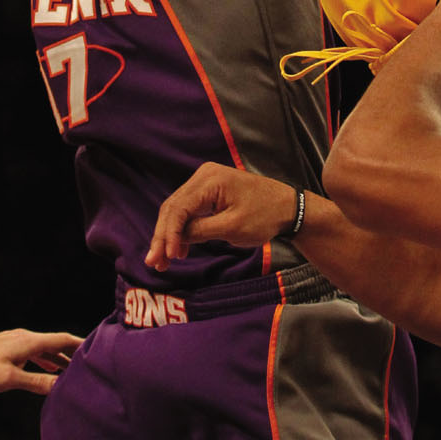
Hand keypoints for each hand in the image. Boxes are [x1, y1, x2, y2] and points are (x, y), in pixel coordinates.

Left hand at [0, 327, 81, 395]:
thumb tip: (59, 385)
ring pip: (44, 348)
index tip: (96, 349)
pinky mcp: (8, 348)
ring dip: (58, 358)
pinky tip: (46, 369)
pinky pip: (34, 352)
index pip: (62, 339)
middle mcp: (26, 337)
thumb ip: (36, 382)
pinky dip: (45, 360)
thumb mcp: (9, 379)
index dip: (80, 344)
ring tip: (71, 370)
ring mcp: (16, 341)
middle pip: (55, 343)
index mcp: (29, 342)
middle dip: (72, 352)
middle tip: (88, 363)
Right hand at [146, 164, 297, 269]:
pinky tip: (179, 251)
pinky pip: (188, 210)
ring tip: (161, 262)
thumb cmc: (263, 216)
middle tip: (154, 263)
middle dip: (163, 236)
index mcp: (209, 180)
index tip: (167, 258)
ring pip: (177, 210)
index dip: (169, 234)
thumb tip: (174, 240)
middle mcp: (203, 176)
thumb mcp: (232, 227)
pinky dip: (182, 230)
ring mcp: (205, 182)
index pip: (179, 208)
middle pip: (173, 208)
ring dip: (169, 235)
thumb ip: (201, 231)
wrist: (286, 206)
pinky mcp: (209, 192)